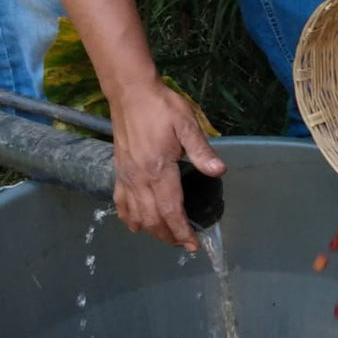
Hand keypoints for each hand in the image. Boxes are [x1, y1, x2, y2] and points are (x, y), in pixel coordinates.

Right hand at [108, 77, 226, 250]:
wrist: (130, 92)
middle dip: (169, 236)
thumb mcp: (186, 124)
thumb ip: (201, 150)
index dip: (181, 232)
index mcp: (158, 170)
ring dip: (152, 231)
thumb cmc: (161, 106)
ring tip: (168, 237)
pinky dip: (129, 218)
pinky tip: (137, 225)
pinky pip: (121, 202)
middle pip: (153, 219)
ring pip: (136, 216)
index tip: (192, 245)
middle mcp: (139, 179)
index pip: (170, 210)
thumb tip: (218, 171)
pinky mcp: (119, 171)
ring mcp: (126, 176)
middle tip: (185, 244)